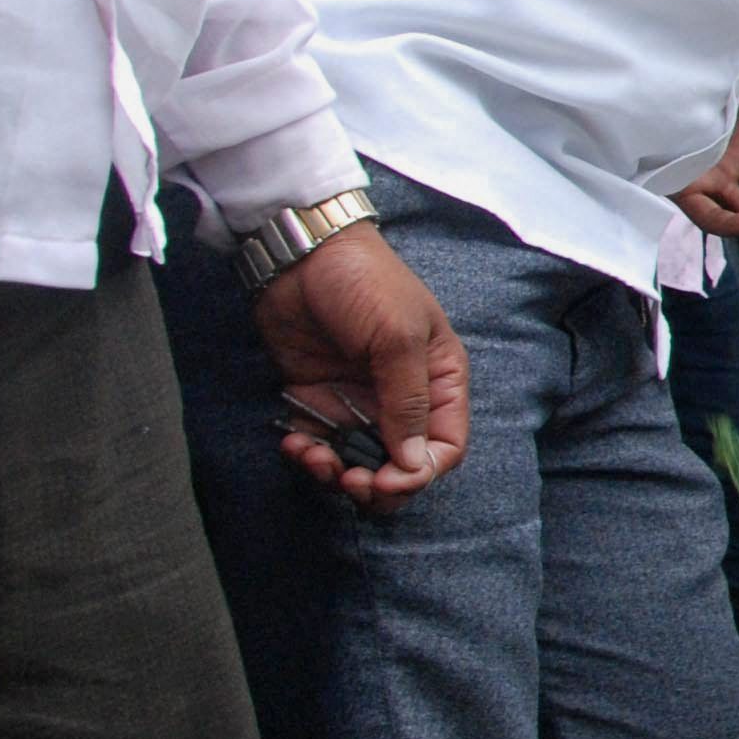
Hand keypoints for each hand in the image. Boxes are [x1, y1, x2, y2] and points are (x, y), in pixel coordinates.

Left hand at [255, 224, 469, 509]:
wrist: (300, 254)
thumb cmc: (364, 282)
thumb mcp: (397, 337)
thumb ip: (407, 403)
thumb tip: (413, 465)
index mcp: (439, 381)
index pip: (444, 447)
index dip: (420, 473)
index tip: (385, 479)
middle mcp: (403, 398)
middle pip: (402, 465)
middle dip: (377, 484)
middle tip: (350, 481)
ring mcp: (359, 401)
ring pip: (358, 463)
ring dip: (337, 474)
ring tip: (314, 460)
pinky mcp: (318, 400)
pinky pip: (319, 445)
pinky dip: (308, 456)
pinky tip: (294, 446)